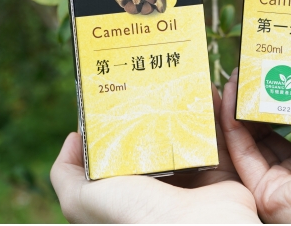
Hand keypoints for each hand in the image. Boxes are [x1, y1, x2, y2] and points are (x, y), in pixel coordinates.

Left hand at [50, 86, 259, 223]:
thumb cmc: (133, 214)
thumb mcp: (82, 199)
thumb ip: (67, 174)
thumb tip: (73, 138)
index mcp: (129, 189)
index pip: (123, 150)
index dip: (121, 122)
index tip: (123, 91)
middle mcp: (160, 185)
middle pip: (158, 138)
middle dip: (157, 109)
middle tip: (157, 78)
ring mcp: (194, 179)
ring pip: (190, 134)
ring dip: (189, 107)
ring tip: (185, 78)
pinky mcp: (223, 172)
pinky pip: (221, 137)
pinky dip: (217, 114)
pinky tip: (208, 89)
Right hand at [221, 71, 290, 223]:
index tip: (283, 69)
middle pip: (280, 134)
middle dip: (263, 103)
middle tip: (251, 72)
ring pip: (256, 146)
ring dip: (241, 112)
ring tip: (235, 77)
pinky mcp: (271, 196)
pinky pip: (245, 160)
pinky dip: (232, 129)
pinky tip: (228, 98)